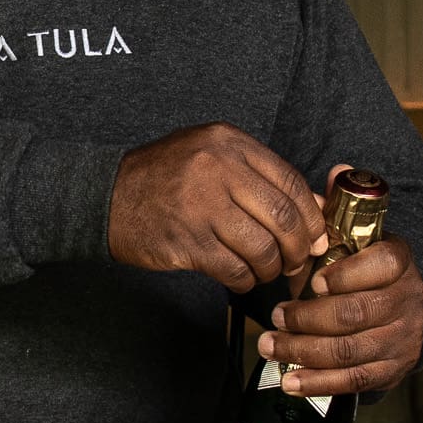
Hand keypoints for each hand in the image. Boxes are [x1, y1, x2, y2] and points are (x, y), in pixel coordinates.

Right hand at [108, 123, 327, 293]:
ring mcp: (201, 205)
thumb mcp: (211, 157)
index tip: (316, 236)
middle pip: (282, 217)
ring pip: (262, 248)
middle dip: (298, 248)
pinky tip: (240, 277)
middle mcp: (217, 168)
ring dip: (271, 268)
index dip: (312, 216)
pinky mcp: (187, 240)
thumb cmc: (164, 178)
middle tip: (297, 261)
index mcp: (228, 142)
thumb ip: (259, 176)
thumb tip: (314, 208)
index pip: (290, 181)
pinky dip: (245, 280)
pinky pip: (235, 269)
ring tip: (265, 271)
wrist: (106, 196)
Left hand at [256, 236, 422, 396]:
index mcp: (398, 260)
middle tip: (276, 317)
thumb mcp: (347, 250)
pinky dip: (318, 383)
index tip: (314, 283)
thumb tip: (288, 265)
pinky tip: (291, 381)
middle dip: (307, 318)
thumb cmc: (361, 272)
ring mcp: (402, 339)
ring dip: (303, 352)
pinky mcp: (392, 370)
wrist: (398, 307)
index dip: (345, 275)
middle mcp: (406, 300)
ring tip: (272, 348)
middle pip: (355, 313)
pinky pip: (354, 381)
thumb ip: (322, 254)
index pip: (382, 264)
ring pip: (349, 351)